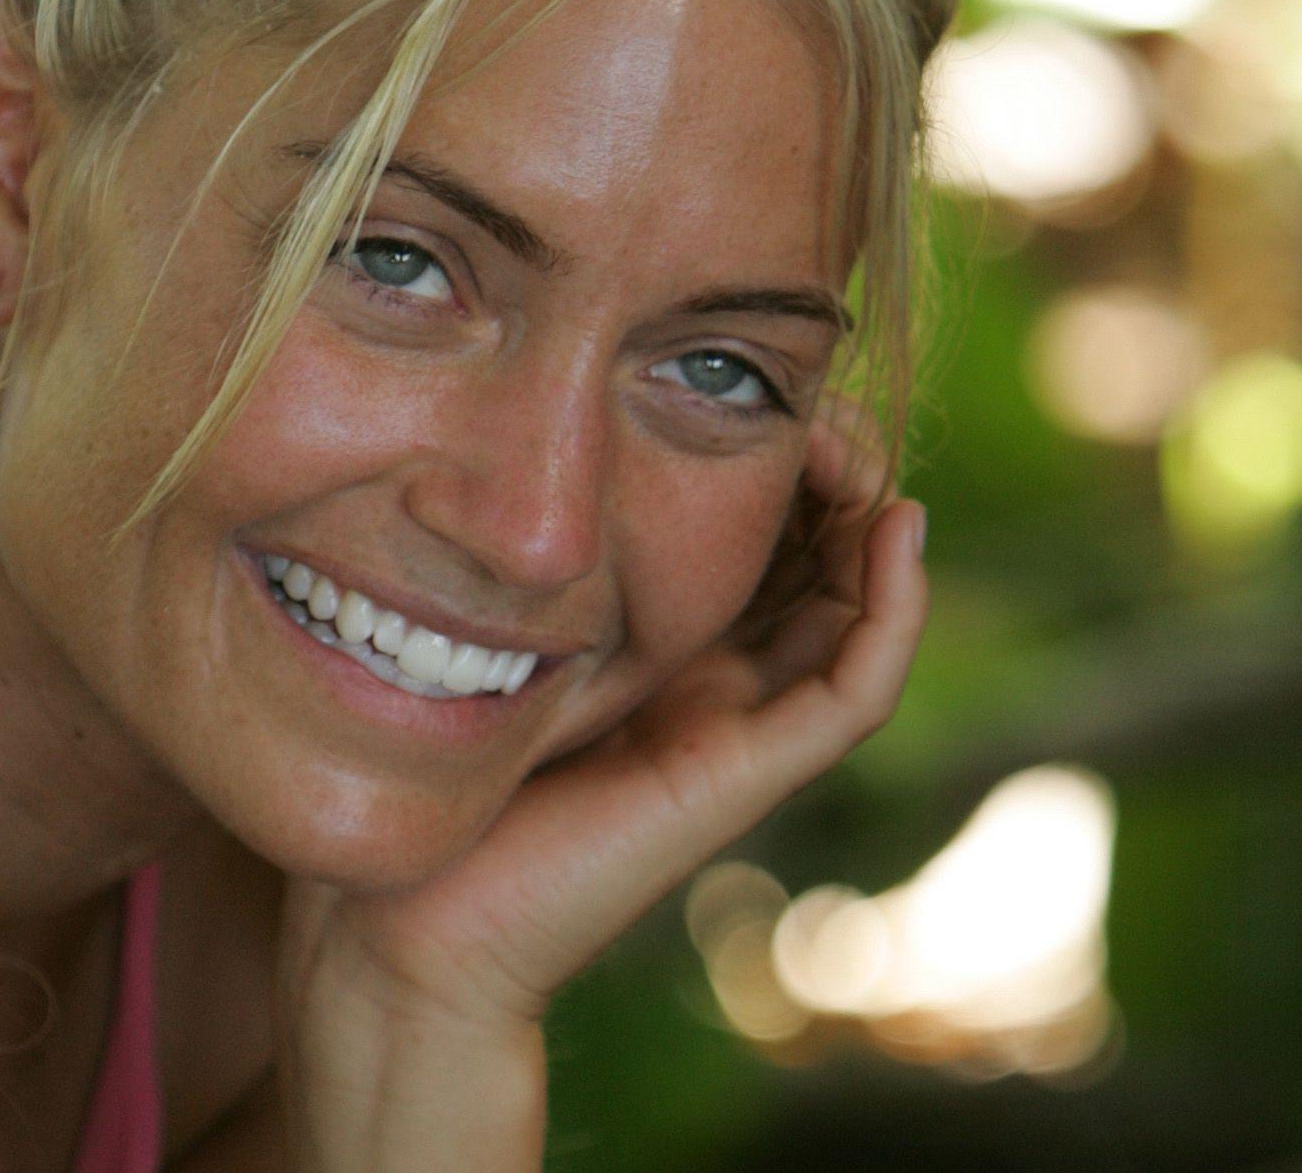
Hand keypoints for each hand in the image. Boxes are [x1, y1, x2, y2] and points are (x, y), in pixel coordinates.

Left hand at [275, 395, 929, 1036]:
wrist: (406, 918)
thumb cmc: (426, 766)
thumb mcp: (490, 622)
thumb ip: (539, 552)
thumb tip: (545, 436)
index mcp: (663, 642)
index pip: (762, 532)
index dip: (785, 456)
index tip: (765, 383)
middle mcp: (717, 682)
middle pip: (824, 559)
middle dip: (838, 471)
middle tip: (822, 401)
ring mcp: (741, 730)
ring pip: (858, 613)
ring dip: (877, 520)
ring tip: (855, 444)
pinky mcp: (745, 773)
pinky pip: (854, 689)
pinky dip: (891, 609)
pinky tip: (895, 527)